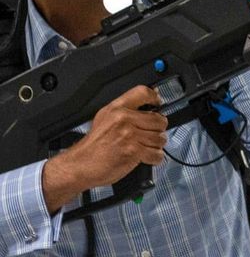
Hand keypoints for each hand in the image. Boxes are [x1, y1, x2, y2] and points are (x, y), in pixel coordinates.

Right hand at [42, 85, 167, 212]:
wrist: (82, 164)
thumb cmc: (94, 144)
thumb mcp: (105, 117)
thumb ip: (124, 110)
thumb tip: (146, 105)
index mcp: (117, 108)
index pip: (143, 92)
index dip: (154, 98)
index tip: (157, 104)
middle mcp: (124, 118)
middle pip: (158, 119)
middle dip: (158, 129)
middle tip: (151, 133)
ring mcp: (129, 135)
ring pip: (160, 137)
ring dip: (157, 145)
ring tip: (147, 146)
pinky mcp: (133, 151)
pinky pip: (156, 154)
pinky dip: (155, 157)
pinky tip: (148, 156)